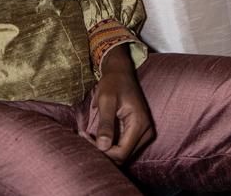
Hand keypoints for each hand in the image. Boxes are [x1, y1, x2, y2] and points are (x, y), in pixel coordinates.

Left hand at [88, 45, 153, 163]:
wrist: (121, 72)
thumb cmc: (113, 83)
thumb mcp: (106, 99)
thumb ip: (105, 123)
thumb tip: (103, 147)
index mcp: (140, 124)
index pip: (121, 153)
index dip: (102, 151)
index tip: (84, 137)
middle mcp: (147, 132)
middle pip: (122, 156)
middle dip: (102, 150)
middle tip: (84, 136)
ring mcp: (145, 134)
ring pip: (122, 154)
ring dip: (105, 149)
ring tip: (88, 135)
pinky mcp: (139, 134)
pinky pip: (123, 147)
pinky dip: (109, 145)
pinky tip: (97, 134)